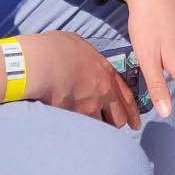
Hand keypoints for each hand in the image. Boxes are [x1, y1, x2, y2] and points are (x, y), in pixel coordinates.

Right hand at [0, 29, 139, 126]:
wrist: (39, 62)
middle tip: (112, 128)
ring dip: (96, 129)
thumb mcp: (77, 43)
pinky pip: (81, 129)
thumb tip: (82, 57)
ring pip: (100, 127)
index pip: (126, 97)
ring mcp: (89, 106)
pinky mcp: (74, 117)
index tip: (135, 123)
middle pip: (118, 117)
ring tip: (90, 131)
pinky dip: (79, 131)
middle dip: (116, 124)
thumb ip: (85, 56)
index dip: (132, 112)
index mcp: (105, 72)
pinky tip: (73, 131)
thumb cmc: (54, 48)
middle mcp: (102, 91)